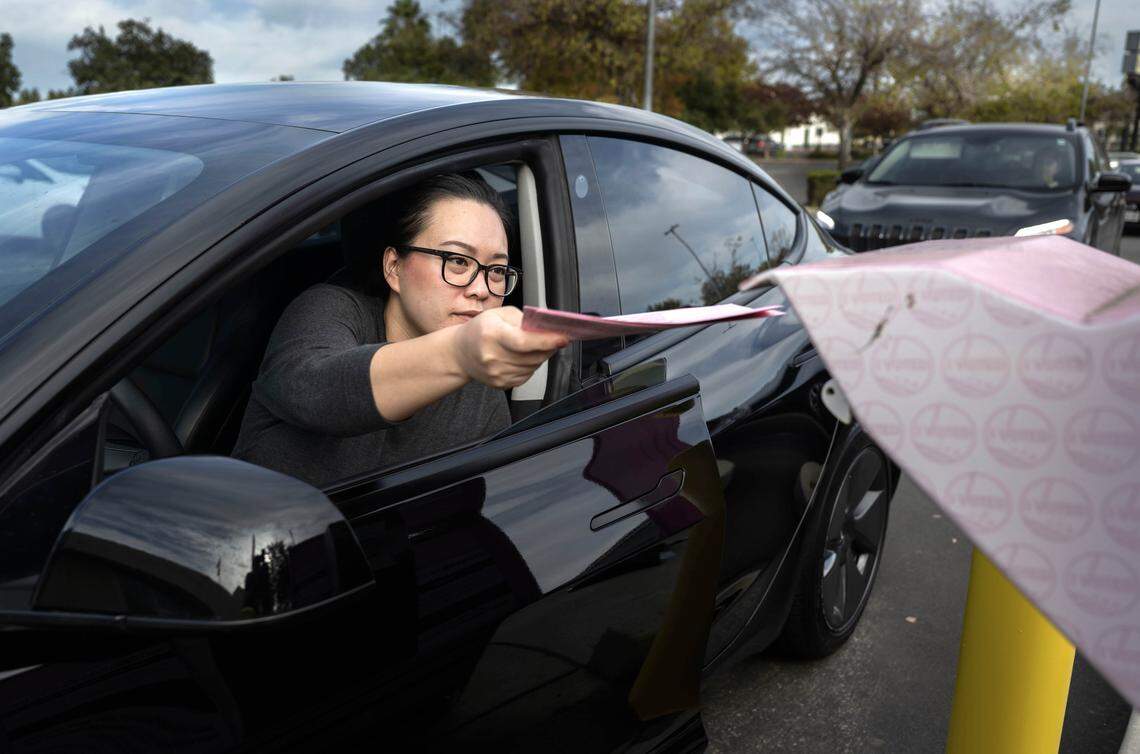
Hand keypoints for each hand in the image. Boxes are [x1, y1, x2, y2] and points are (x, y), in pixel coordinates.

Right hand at [450, 307, 568, 388]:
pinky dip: (531, 365)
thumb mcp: (500, 314)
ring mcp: (496, 373)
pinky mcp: (500, 383)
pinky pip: (527, 375)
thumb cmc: (482, 329)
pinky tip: (522, 356)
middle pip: (532, 356)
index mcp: (491, 334)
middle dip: (548, 347)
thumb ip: (524, 320)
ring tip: (533, 345)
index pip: (523, 342)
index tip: (563, 338)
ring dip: (540, 356)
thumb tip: (547, 329)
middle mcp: (492, 356)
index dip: (545, 341)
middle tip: (554, 338)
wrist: (461, 352)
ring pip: (533, 366)